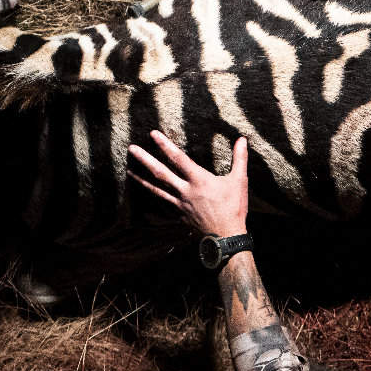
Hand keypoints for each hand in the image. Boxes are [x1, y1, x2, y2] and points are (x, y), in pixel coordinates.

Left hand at [129, 131, 249, 236]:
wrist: (226, 236)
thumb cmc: (234, 208)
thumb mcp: (239, 181)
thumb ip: (239, 158)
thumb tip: (242, 139)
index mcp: (199, 180)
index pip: (178, 158)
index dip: (165, 145)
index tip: (153, 134)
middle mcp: (185, 191)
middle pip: (160, 172)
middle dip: (144, 160)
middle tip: (131, 149)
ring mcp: (179, 204)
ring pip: (156, 189)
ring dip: (141, 179)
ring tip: (128, 170)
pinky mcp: (178, 214)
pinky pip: (161, 202)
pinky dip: (151, 195)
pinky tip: (144, 190)